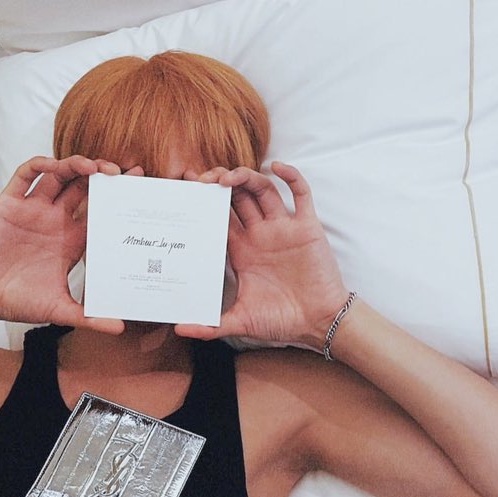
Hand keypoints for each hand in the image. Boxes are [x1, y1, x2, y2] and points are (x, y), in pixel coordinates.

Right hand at [0, 155, 143, 331]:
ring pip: (60, 176)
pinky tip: (55, 165)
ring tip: (95, 166)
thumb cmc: (17, 301)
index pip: (100, 213)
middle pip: (84, 188)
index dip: (117, 200)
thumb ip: (89, 317)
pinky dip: (41, 165)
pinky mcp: (10, 203)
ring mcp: (33, 210)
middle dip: (103, 176)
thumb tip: (120, 329)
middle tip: (123, 173)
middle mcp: (55, 221)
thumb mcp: (59, 311)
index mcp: (71, 242)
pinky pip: (26, 175)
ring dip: (77, 165)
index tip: (137, 189)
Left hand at [176, 162, 349, 347]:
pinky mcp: (306, 227)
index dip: (203, 203)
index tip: (186, 192)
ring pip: (263, 190)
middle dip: (220, 183)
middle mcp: (260, 235)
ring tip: (227, 177)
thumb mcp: (241, 322)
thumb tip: (179, 330)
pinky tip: (277, 166)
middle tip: (202, 179)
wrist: (318, 323)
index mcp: (242, 251)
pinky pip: (301, 193)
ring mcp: (283, 229)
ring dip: (246, 177)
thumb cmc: (282, 321)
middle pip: (237, 197)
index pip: (219, 218)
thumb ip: (211, 326)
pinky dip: (291, 176)